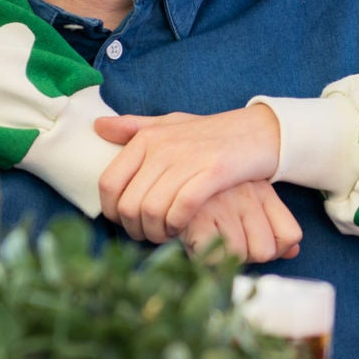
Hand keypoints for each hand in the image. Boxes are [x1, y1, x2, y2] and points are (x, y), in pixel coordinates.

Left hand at [94, 105, 283, 242]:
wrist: (261, 131)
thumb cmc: (212, 133)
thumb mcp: (171, 124)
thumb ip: (134, 127)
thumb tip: (97, 127)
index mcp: (146, 138)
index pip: (108, 184)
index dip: (112, 212)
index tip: (127, 221)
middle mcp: (162, 147)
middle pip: (129, 204)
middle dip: (135, 229)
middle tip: (150, 234)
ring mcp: (187, 159)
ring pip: (152, 211)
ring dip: (157, 232)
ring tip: (167, 234)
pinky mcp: (213, 172)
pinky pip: (181, 209)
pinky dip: (177, 226)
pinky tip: (183, 228)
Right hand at [179, 180, 302, 262]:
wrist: (162, 167)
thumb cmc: (208, 190)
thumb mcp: (246, 199)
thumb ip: (273, 225)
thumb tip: (293, 252)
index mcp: (263, 191)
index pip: (290, 236)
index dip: (275, 249)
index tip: (253, 244)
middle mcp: (248, 195)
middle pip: (266, 251)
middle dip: (244, 255)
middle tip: (223, 242)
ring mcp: (224, 205)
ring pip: (240, 256)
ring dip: (221, 256)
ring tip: (205, 239)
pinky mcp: (197, 216)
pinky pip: (214, 257)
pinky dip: (202, 256)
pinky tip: (192, 240)